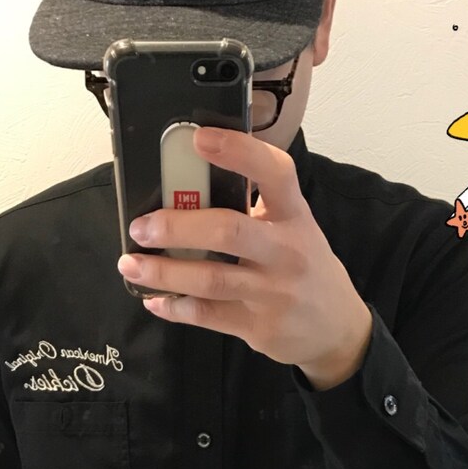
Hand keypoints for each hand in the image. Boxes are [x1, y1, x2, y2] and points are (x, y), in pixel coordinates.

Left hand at [117, 126, 372, 390]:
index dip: (238, 151)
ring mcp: (272, 294)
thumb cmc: (305, 268)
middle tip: (141, 226)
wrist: (338, 329)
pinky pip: (207, 316)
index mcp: (295, 217)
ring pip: (209, 279)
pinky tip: (154, 299)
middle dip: (177, 226)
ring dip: (163, 272)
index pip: (274, 173)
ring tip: (130, 263)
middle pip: (228, 232)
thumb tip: (190, 187)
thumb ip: (256, 208)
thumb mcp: (296, 228)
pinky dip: (174, 307)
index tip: (199, 139)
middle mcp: (286, 253)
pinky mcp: (258, 327)